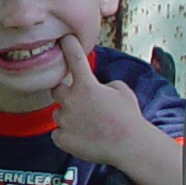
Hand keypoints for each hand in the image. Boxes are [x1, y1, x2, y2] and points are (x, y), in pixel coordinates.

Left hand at [48, 36, 151, 165]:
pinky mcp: (62, 138)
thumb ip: (103, 85)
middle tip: (79, 101)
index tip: (64, 38)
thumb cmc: (128, 118)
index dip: (68, 45)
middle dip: (65, 93)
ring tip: (88, 126)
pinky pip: (58, 134)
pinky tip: (84, 139)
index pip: (74, 58)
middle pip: (56, 89)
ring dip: (68, 117)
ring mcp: (65, 120)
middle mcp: (71, 100)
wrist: (129, 146)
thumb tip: (97, 89)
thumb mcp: (121, 91)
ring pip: (58, 114)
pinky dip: (68, 135)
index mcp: (87, 86)